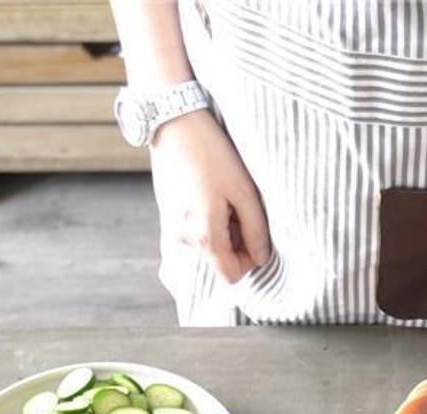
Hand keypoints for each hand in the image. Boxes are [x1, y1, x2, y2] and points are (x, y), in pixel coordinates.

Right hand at [150, 111, 270, 283]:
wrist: (173, 124)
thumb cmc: (212, 154)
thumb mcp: (244, 191)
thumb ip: (256, 230)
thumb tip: (261, 258)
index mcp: (204, 236)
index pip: (231, 276)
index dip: (248, 262)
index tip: (253, 235)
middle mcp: (182, 242)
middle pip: (215, 269)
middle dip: (232, 251)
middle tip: (238, 218)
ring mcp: (169, 233)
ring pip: (201, 259)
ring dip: (216, 244)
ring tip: (222, 213)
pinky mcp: (164, 222)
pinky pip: (183, 250)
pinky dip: (200, 240)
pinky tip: (207, 215)